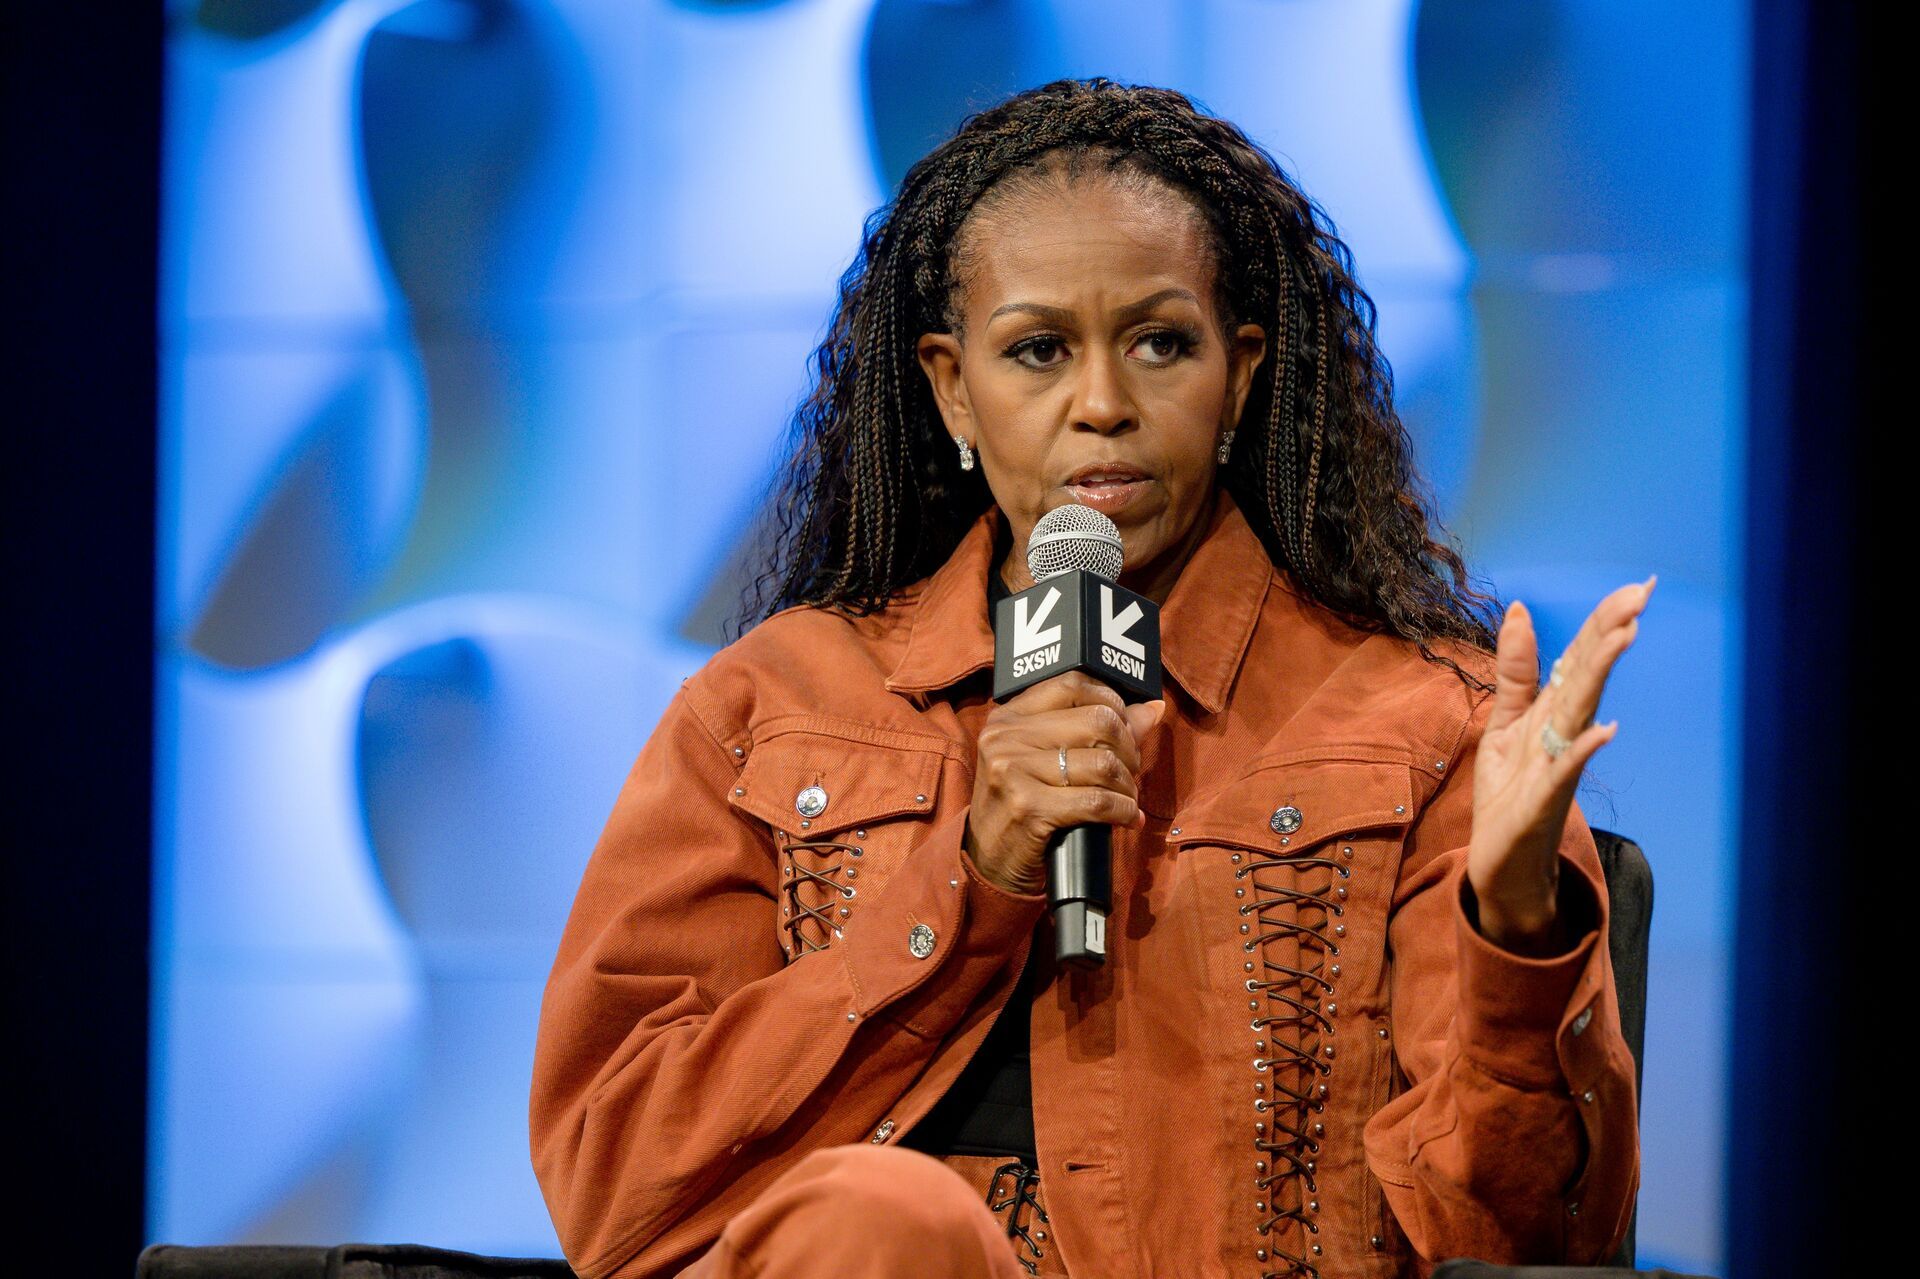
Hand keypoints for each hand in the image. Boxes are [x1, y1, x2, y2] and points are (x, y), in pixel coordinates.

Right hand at [964, 671, 1166, 895]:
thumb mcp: (1046, 758)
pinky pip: (1097, 801)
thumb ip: (1095, 728)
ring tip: (1127, 798)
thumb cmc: (1024, 803)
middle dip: (1128, 748)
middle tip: (1130, 771)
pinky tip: (1126, 818)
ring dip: (1128, 786)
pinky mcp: (1028, 808)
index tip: (1126, 729)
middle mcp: (1006, 737)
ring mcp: (1013, 771)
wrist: (988, 860)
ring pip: (1102, 764)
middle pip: (1097, 721)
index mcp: (1009, 717)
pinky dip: (1123, 810)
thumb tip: (1152, 708)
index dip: (1112, 702)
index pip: (1073, 684)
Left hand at [1467, 577, 1655, 953]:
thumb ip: (1516, 671)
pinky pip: (1566, 772)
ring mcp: (1558, 767)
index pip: (1581, 660)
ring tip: (1623, 636)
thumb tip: (1519, 610)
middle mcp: (1564, 735)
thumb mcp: (1504, 723)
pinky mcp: (1543, 801)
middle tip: (1638, 596)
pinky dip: (1584, 750)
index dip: (1602, 624)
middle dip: (1610, 636)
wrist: (1502, 862)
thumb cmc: (1510, 793)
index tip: (1632, 588)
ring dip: (1600, 675)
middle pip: (1588, 677)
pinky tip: (1605, 729)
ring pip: (1581, 714)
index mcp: (1554, 714)